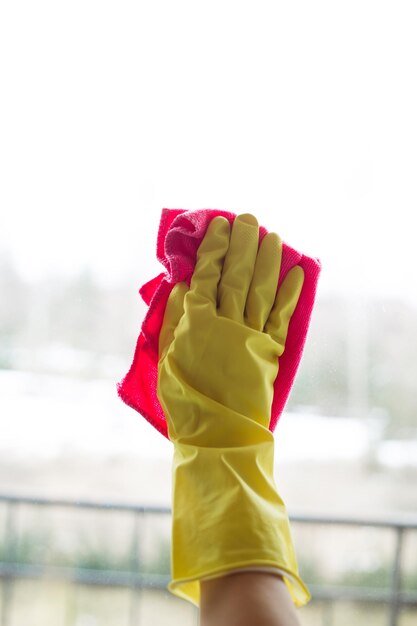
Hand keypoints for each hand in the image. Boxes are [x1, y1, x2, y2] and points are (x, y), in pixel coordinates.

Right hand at [158, 213, 303, 442]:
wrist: (216, 433)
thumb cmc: (183, 397)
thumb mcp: (165, 357)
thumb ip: (173, 318)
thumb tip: (182, 284)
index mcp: (197, 322)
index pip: (206, 274)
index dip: (213, 248)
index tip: (218, 225)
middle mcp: (227, 322)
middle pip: (237, 274)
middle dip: (243, 243)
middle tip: (249, 218)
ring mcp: (252, 335)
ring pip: (263, 289)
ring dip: (269, 261)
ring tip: (273, 237)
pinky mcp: (271, 350)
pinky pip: (283, 316)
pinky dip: (291, 293)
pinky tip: (297, 272)